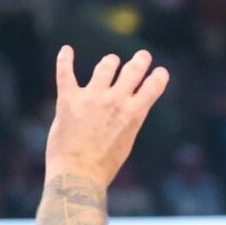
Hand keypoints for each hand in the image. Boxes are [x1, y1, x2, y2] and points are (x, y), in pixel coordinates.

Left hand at [45, 46, 169, 185]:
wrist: (79, 173)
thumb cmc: (104, 164)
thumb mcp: (126, 140)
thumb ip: (128, 120)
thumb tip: (129, 108)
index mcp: (134, 113)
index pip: (153, 86)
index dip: (159, 76)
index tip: (160, 71)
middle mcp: (115, 101)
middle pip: (132, 71)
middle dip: (140, 61)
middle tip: (143, 55)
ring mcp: (91, 97)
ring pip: (104, 67)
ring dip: (110, 62)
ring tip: (111, 61)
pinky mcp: (68, 99)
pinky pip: (65, 73)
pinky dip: (65, 59)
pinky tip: (66, 51)